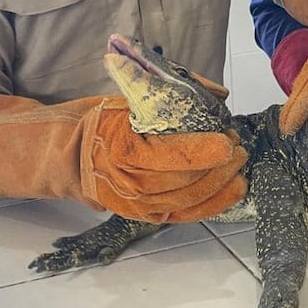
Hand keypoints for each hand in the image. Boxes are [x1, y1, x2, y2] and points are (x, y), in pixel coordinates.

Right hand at [0, 91, 247, 220]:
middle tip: (240, 149)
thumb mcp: (126, 97)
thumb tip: (218, 92)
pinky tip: (231, 192)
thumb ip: (171, 92)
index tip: (228, 139)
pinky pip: (181, 215)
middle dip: (219, 167)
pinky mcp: (142, 215)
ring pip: (187, 201)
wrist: (66, 156)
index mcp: (122, 147)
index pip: (172, 155)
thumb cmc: (99, 121)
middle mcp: (128, 180)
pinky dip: (210, 206)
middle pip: (185, 180)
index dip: (204, 150)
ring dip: (220, 187)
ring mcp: (134, 203)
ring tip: (241, 169)